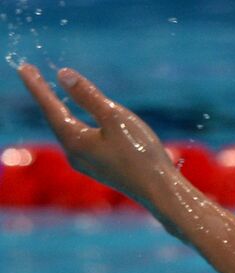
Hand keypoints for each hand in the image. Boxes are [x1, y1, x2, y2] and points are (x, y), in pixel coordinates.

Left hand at [17, 64, 179, 206]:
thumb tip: (62, 74)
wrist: (161, 192)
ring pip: (69, 131)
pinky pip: (81, 141)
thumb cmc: (141, 154)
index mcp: (75, 140)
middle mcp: (74, 154)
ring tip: (52, 97)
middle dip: (46, 97)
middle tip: (32, 76)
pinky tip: (81, 123)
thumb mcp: (116, 118)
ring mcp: (87, 164)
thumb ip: (88, 96)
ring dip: (61, 112)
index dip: (37, 86)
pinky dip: (76, 125)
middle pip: (56, 119)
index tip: (23, 68)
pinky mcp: (100, 169)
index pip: (50, 107)